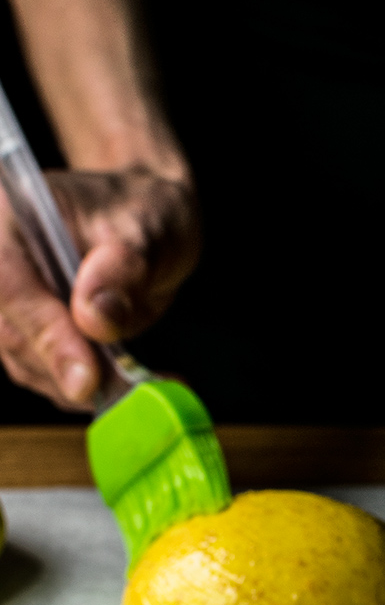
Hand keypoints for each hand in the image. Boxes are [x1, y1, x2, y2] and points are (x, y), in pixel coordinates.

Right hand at [0, 165, 200, 410]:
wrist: (147, 224)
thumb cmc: (145, 212)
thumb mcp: (149, 228)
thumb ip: (124, 268)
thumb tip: (95, 318)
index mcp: (9, 217)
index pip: (10, 283)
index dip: (46, 334)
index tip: (87, 377)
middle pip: (14, 333)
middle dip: (70, 370)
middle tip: (128, 392)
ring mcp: (8, 304)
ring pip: (28, 363)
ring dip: (82, 385)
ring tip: (140, 386)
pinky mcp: (28, 335)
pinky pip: (47, 374)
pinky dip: (88, 388)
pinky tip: (127, 384)